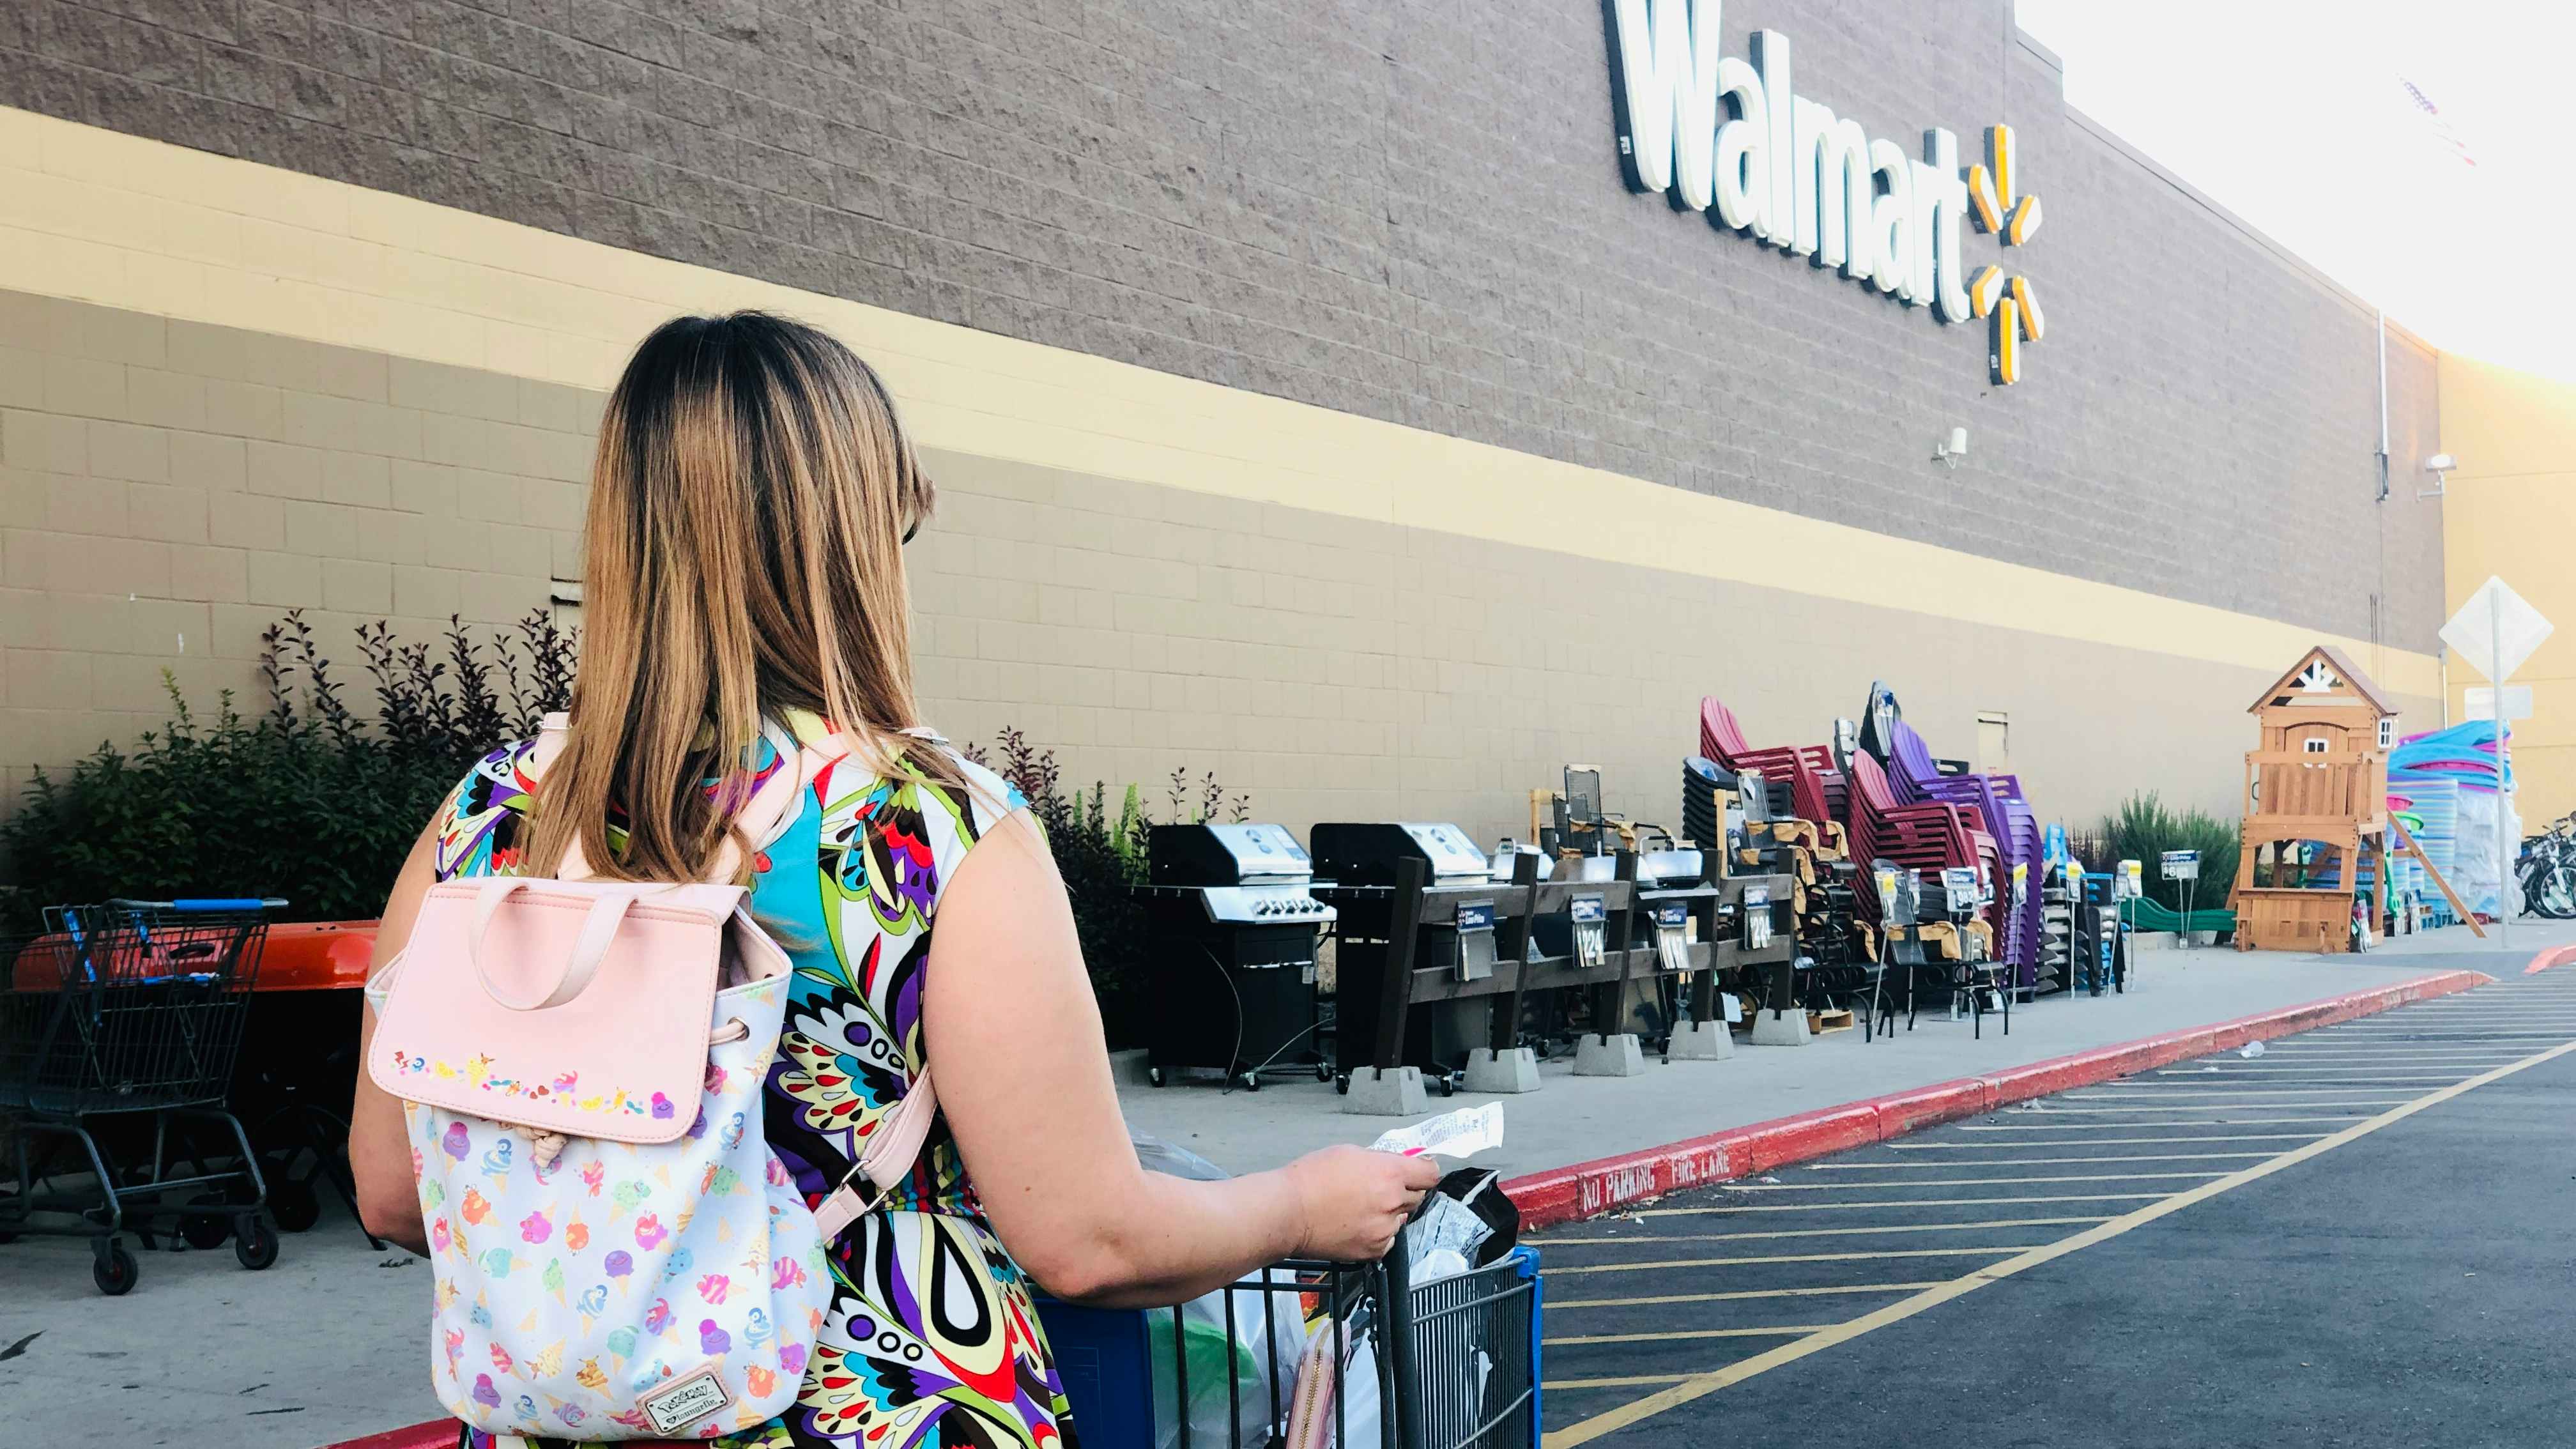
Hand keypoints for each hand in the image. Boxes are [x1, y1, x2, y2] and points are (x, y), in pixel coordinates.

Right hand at [1283, 1145, 1444, 1262]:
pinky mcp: (1374, 1250)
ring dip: (1389, 1213)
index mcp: (1389, 1173)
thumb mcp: (1350, 1153)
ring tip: (1361, 1208)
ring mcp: (1384, 1229)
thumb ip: (1380, 1160)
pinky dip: (1379, 1233)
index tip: (1419, 1172)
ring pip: (1401, 1219)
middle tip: (1379, 1188)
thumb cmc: (1311, 1178)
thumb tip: (1397, 1165)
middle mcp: (1392, 1202)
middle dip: (1403, 1190)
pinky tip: (1357, 1224)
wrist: (1289, 1211)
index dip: (1425, 1171)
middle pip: (1417, 1196)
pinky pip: (1388, 1239)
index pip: (1430, 1173)